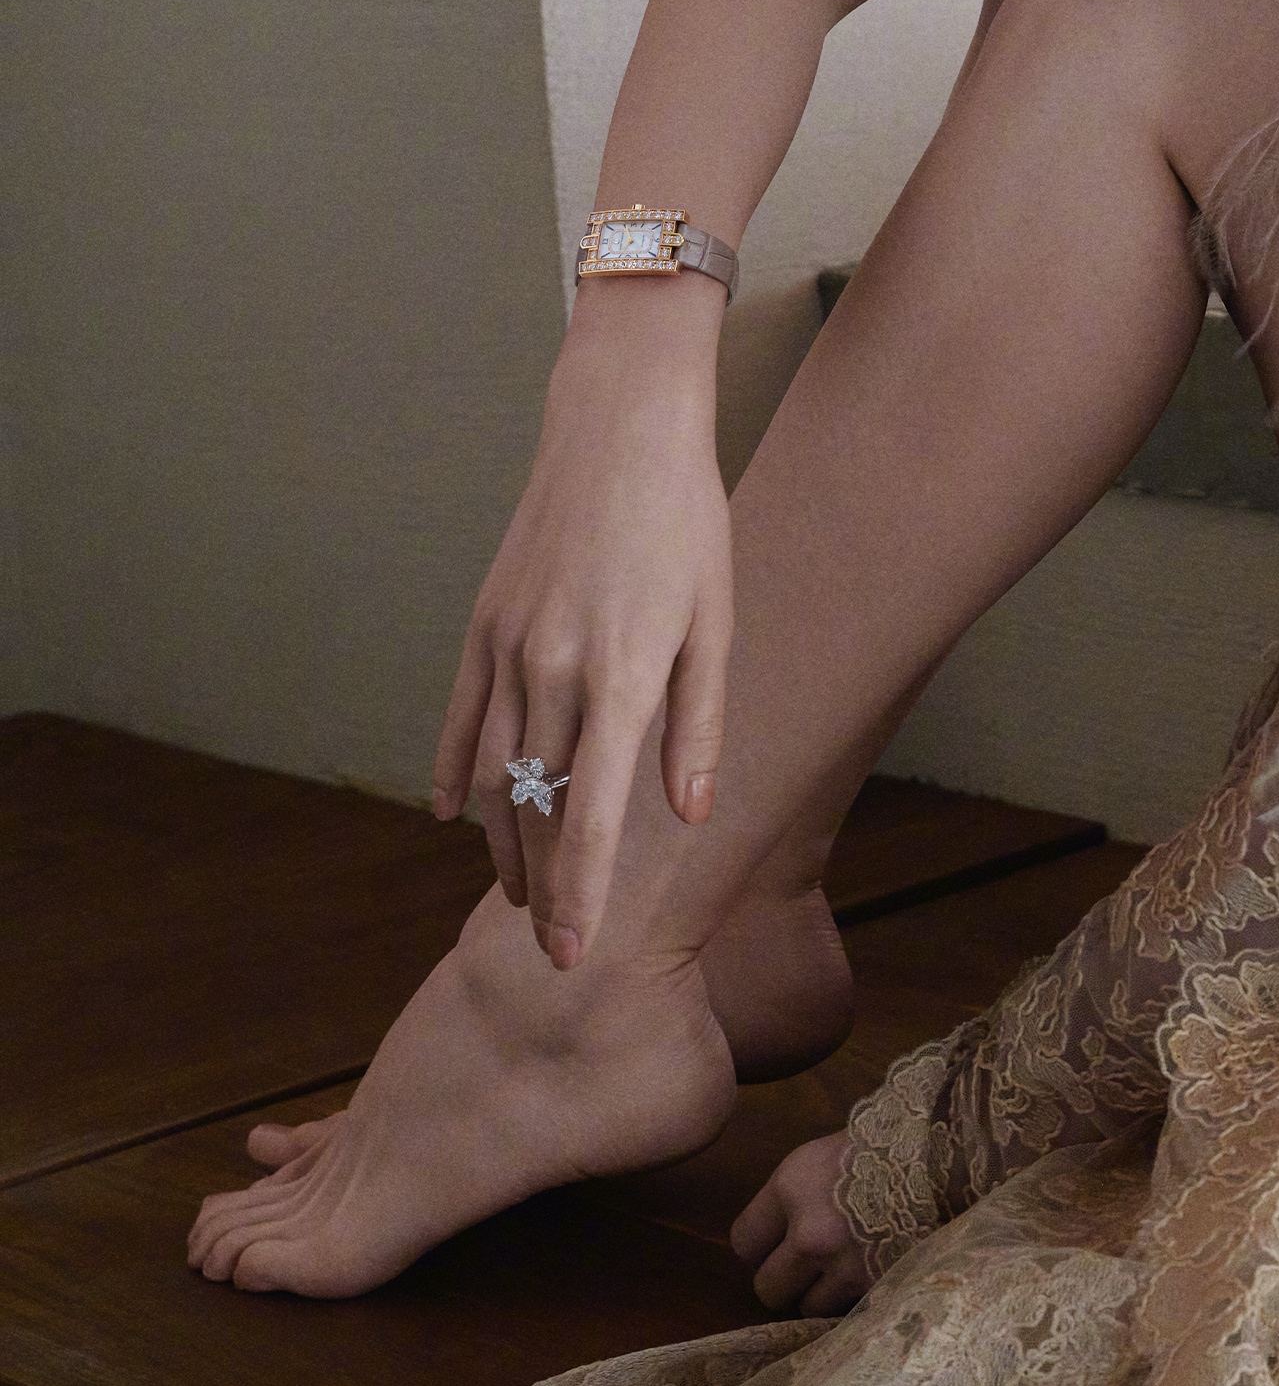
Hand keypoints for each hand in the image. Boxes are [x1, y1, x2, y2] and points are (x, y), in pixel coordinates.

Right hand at [431, 289, 731, 965]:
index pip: (594, 814)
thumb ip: (697, 724)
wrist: (618, 432)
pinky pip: (460, 716)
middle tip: (550, 948)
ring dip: (504, 840)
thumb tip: (686, 814)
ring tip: (518, 891)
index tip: (572, 953)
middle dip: (544, 884)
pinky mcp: (482, 623)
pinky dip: (456, 771)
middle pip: (538, 806)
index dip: (582, 891)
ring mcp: (508, 645)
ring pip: (494, 771)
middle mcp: (554, 668)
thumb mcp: (715, 622)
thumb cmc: (687, 525)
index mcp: (624, 675)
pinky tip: (455, 816)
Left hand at [732, 1131, 870, 1313]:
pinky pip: (846, 1313)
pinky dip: (855, 1302)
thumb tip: (774, 1235)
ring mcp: (845, 1266)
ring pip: (806, 1307)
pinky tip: (873, 1275)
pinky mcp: (878, 1289)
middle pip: (767, 1288)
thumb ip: (794, 1196)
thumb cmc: (887, 1145)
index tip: (778, 1242)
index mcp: (792, 1185)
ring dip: (823, 1293)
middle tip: (812, 1265)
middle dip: (787, 1279)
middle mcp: (809, 1231)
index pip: (743, 1242)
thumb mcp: (825, 1157)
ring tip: (850, 1268)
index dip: (761, 1246)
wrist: (954, 1156)